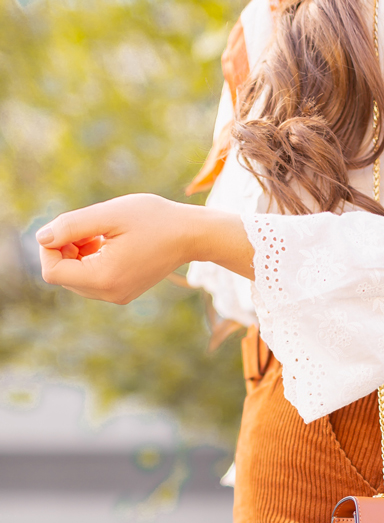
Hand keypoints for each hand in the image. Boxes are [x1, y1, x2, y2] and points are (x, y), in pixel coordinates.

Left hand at [37, 194, 253, 303]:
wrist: (191, 235)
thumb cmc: (154, 219)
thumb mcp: (109, 214)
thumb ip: (71, 226)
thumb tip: (42, 238)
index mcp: (105, 278)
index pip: (52, 272)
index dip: (50, 247)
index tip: (67, 227)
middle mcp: (109, 294)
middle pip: (63, 276)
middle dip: (65, 250)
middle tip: (88, 228)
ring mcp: (117, 296)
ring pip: (75, 278)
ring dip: (77, 254)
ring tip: (101, 234)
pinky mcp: (123, 292)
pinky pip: (92, 280)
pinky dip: (91, 261)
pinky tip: (108, 243)